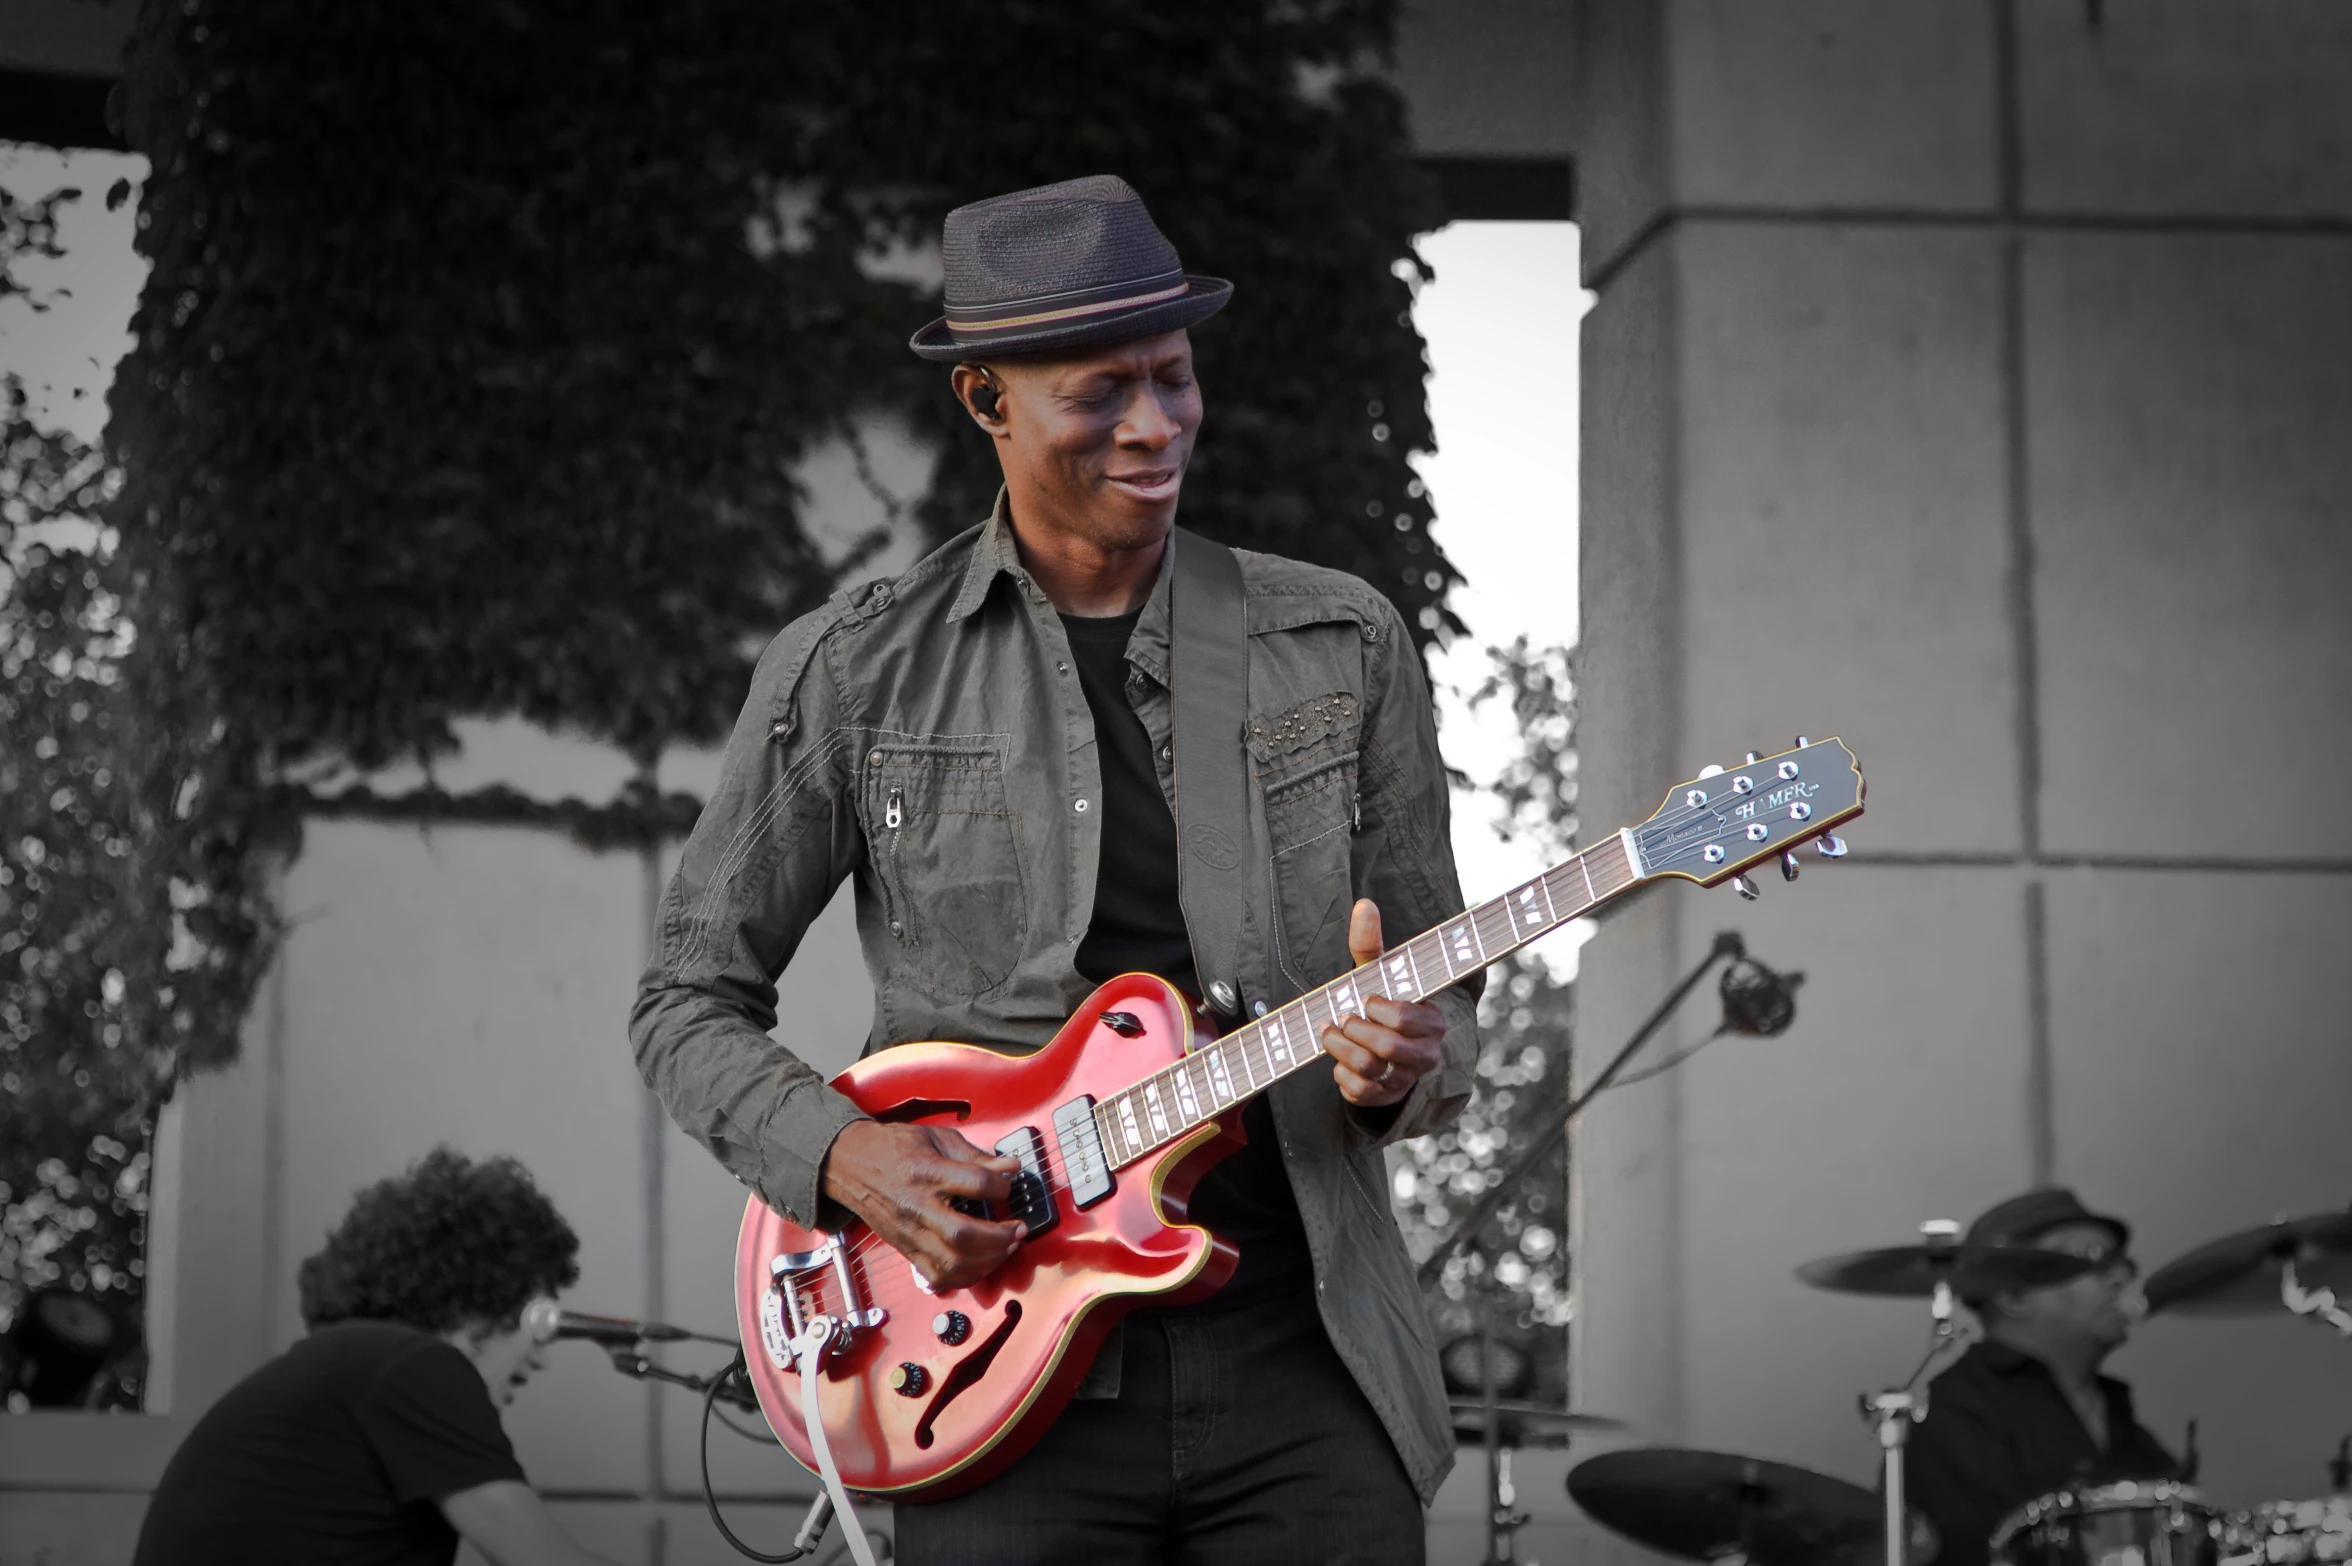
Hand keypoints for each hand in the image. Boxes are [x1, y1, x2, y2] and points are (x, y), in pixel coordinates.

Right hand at [819, 1120, 1027, 1290]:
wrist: (849, 1163)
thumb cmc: (893, 1148)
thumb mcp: (935, 1137)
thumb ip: (974, 1154)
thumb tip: (1010, 1167)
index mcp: (926, 1172)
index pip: (974, 1183)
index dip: (1002, 1185)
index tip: (1009, 1182)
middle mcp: (917, 1207)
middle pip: (963, 1235)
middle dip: (1000, 1237)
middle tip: (1018, 1229)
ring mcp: (910, 1234)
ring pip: (952, 1264)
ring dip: (987, 1261)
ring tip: (1005, 1247)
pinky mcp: (906, 1250)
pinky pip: (938, 1277)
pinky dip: (964, 1277)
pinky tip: (981, 1263)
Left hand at [1321, 898, 1448, 1108]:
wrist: (1383, 1050)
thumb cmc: (1380, 1004)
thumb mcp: (1377, 975)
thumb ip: (1370, 944)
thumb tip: (1364, 905)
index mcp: (1432, 1022)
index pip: (1406, 1018)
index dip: (1378, 1009)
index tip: (1367, 1000)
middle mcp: (1426, 1055)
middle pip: (1388, 1047)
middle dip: (1355, 1029)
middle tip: (1344, 1018)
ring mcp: (1405, 1080)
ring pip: (1370, 1069)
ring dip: (1340, 1048)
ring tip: (1331, 1033)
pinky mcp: (1384, 1098)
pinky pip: (1359, 1092)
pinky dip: (1340, 1075)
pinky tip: (1338, 1063)